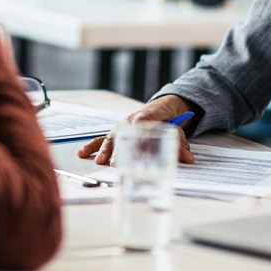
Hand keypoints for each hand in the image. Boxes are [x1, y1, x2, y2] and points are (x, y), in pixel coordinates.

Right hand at [76, 95, 194, 165]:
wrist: (162, 107)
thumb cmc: (168, 120)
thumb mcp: (178, 130)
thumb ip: (181, 145)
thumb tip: (189, 159)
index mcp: (147, 116)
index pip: (141, 125)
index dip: (136, 138)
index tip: (134, 152)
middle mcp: (131, 120)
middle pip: (123, 134)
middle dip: (118, 150)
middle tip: (115, 164)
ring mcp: (122, 126)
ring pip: (111, 137)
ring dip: (104, 150)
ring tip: (99, 162)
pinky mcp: (116, 132)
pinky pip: (103, 139)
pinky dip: (92, 146)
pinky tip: (82, 153)